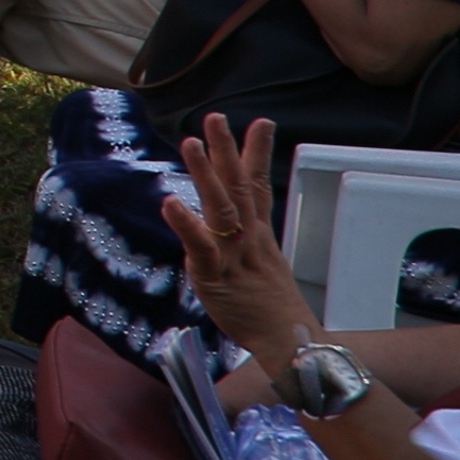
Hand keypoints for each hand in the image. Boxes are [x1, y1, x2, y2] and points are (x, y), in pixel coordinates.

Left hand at [162, 114, 316, 375]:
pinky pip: (200, 248)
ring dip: (206, 175)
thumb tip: (245, 213)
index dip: (257, 153)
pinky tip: (170, 203)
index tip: (260, 121)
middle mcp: (248, 238)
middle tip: (215, 118)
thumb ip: (250, 233)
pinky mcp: (214, 278)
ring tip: (191, 144)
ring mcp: (233, 256)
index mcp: (259, 234)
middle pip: (240, 188)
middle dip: (226, 151)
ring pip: (221, 210)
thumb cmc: (269, 302)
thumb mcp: (264, 259)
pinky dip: (186, 225)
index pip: (259, 186)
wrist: (288, 341)